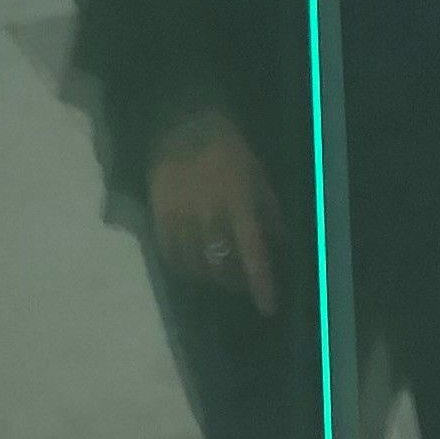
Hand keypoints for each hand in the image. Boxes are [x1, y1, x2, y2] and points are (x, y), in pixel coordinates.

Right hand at [147, 113, 278, 316]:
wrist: (182, 130)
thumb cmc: (228, 154)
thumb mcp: (258, 178)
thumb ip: (269, 213)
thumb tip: (280, 245)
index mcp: (238, 204)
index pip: (252, 253)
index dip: (261, 283)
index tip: (268, 308)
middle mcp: (209, 216)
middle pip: (222, 268)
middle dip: (236, 281)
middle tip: (242, 281)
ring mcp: (181, 220)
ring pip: (197, 268)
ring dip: (211, 278)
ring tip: (219, 274)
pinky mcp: (159, 220)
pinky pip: (172, 259)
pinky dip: (185, 269)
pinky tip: (194, 266)